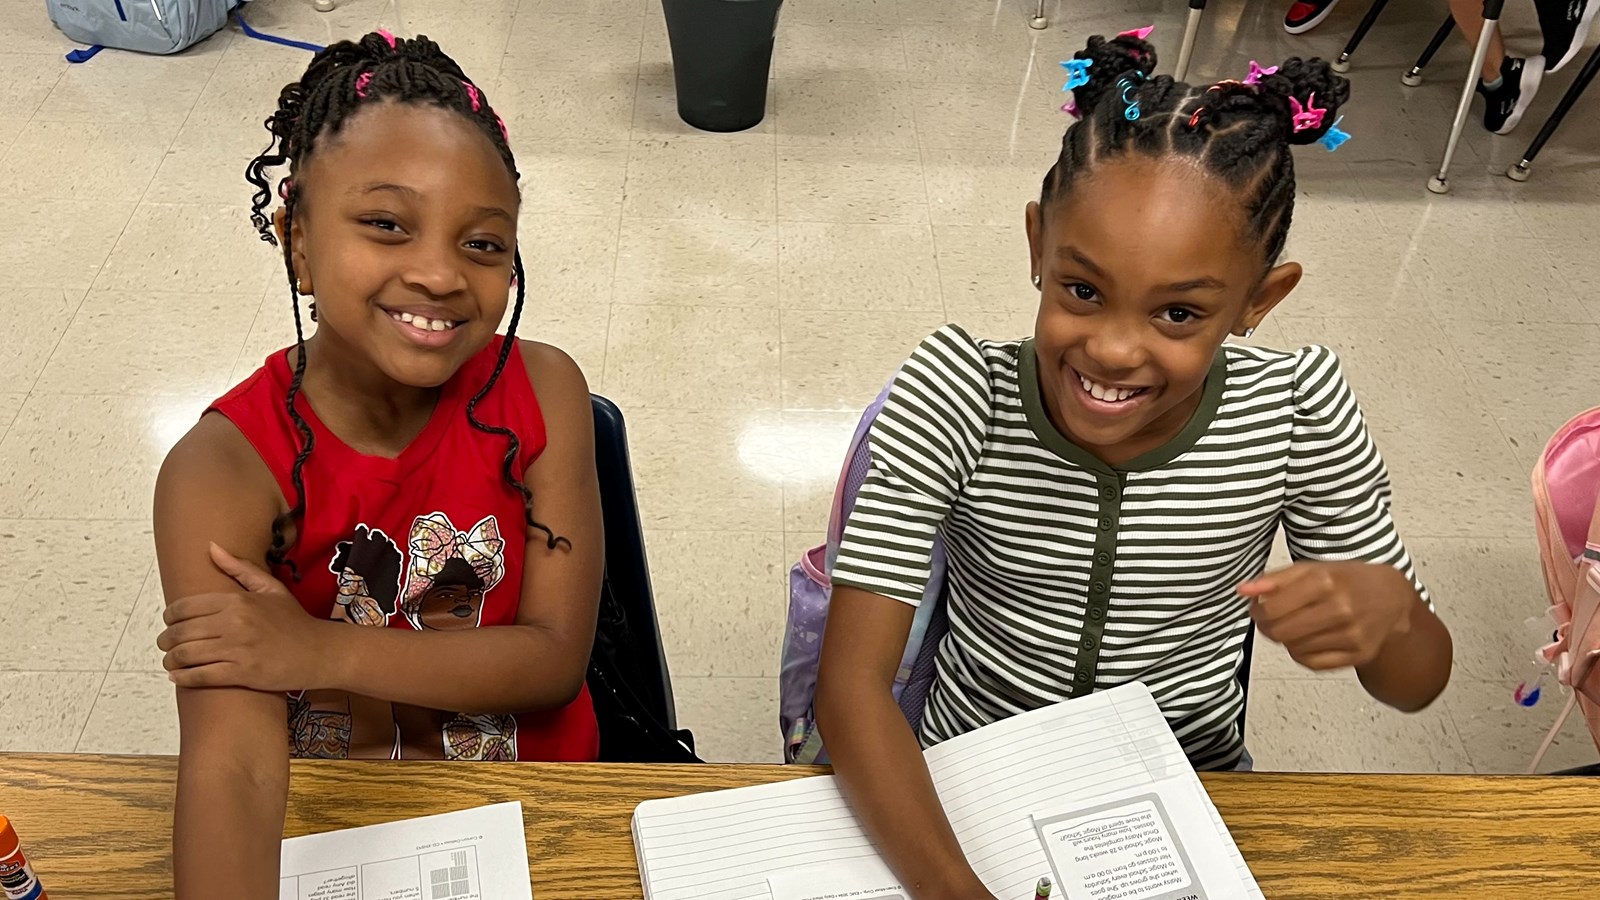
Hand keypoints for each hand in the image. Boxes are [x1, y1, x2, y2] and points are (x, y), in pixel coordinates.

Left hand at [158, 543, 332, 690]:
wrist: (319, 652)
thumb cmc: (294, 621)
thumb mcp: (271, 588)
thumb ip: (239, 568)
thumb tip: (212, 547)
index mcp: (237, 600)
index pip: (184, 607)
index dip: (170, 617)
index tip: (170, 624)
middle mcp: (234, 622)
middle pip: (180, 632)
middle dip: (166, 641)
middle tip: (166, 645)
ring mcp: (237, 649)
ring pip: (186, 655)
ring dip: (171, 660)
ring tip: (171, 662)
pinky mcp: (241, 673)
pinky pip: (201, 676)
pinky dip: (183, 678)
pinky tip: (178, 677)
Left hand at [1239, 561, 1414, 670]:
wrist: (1392, 596)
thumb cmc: (1348, 580)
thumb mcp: (1312, 569)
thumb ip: (1274, 579)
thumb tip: (1244, 590)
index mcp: (1326, 582)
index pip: (1272, 609)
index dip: (1257, 611)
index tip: (1257, 607)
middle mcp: (1341, 609)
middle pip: (1281, 632)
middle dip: (1267, 627)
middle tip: (1271, 619)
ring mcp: (1352, 634)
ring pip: (1294, 649)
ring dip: (1287, 639)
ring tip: (1296, 624)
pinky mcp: (1359, 654)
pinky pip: (1313, 663)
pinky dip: (1303, 653)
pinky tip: (1309, 638)